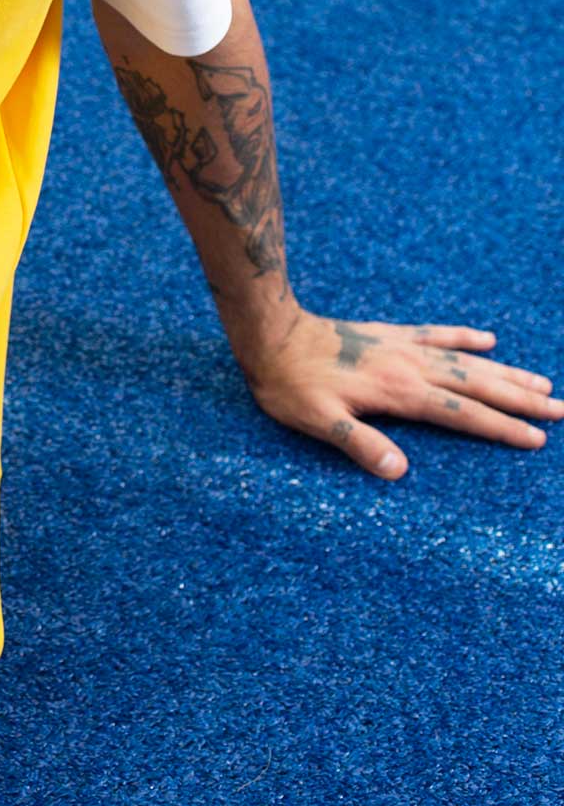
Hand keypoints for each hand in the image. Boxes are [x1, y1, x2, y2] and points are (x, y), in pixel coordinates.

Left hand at [234, 304, 561, 478]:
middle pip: (477, 385)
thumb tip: (399, 472)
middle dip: (521, 400)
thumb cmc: (290, 385)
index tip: (537, 439)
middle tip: (561, 410)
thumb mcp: (317, 422)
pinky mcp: (390, 334)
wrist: (271, 333)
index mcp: (399, 392)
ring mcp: (403, 347)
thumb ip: (359, 444)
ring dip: (505, 372)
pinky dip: (464, 337)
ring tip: (542, 382)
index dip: (502, 428)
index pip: (462, 415)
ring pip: (467, 360)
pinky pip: (437, 334)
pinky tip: (488, 339)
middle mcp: (410, 366)